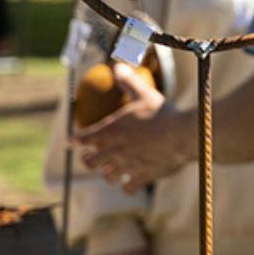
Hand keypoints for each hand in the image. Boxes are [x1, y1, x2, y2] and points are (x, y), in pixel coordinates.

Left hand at [74, 63, 192, 191]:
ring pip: (108, 176)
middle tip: (89, 158)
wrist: (181, 136)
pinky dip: (128, 186)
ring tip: (111, 172)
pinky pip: (128, 188)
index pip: (84, 137)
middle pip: (91, 162)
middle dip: (88, 160)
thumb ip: (129, 82)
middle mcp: (114, 150)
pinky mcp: (142, 177)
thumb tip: (118, 67)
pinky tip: (131, 183)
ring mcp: (127, 165)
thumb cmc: (162, 114)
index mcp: (110, 130)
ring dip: (108, 173)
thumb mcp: (145, 94)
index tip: (72, 140)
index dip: (77, 138)